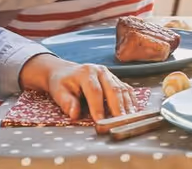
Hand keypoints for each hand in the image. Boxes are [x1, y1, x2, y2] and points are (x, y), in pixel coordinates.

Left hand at [20, 54, 136, 120]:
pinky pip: (126, 89)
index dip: (98, 107)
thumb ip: (67, 103)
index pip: (95, 91)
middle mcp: (100, 71)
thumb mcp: (58, 92)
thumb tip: (75, 115)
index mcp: (86, 73)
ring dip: (126, 105)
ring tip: (129, 119)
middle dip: (117, 107)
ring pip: (122, 89)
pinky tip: (133, 110)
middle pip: (113, 89)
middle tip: (120, 122)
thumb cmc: (62, 83)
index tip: (100, 121)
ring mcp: (110, 74)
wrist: (65, 71)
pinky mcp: (115, 78)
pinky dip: (131, 100)